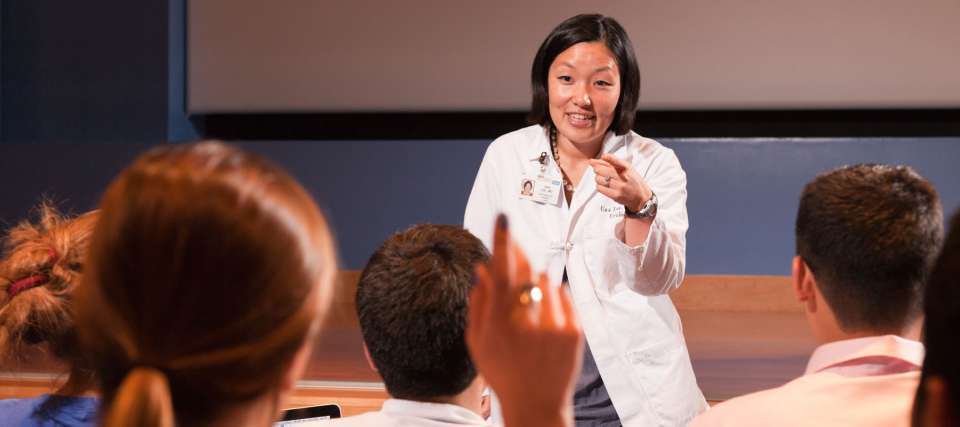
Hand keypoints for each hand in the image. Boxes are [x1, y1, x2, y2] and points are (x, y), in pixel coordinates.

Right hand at [466, 214, 581, 426]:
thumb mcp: (478, 341)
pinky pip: (562, 296)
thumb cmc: (502, 371)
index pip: (501, 274)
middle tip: (512, 240)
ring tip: (526, 305)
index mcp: (498, 326)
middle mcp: (526, 324)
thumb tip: (483, 267)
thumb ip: (479, 304)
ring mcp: (553, 327)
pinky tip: (543, 314)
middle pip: (525, 271)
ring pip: (544, 282)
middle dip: (518, 251)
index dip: (502, 243)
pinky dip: (552, 296)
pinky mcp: (573, 332)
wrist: (536, 405)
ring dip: (533, 281)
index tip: (503, 220)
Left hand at [590, 154, 652, 212]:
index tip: (602, 156)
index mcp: (627, 169)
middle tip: (598, 169)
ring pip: (599, 179)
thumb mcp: (628, 168)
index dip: (608, 158)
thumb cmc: (633, 181)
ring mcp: (619, 187)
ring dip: (597, 177)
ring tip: (602, 178)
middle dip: (597, 168)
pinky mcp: (615, 196)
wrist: (641, 197)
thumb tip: (602, 157)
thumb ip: (615, 162)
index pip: (616, 161)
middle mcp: (624, 178)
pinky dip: (599, 186)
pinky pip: (600, 188)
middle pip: (603, 170)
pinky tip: (603, 185)